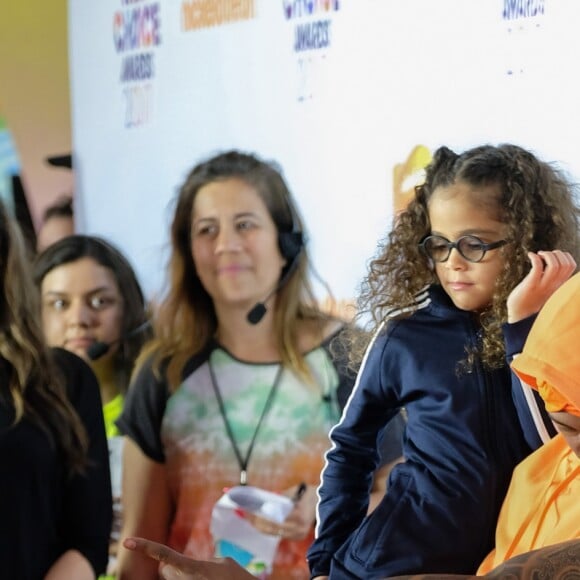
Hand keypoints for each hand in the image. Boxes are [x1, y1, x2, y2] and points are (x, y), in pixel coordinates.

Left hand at [122, 537, 254, 579]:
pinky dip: (187, 579)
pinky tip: (205, 579)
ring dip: (181, 578)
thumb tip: (188, 567)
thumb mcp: (223, 563)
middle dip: (171, 569)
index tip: (127, 541)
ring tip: (204, 579)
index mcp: (194, 569)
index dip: (145, 547)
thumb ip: (204, 561)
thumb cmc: (238, 579)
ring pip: (172, 579)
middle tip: (192, 570)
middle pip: (164, 571)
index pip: (164, 554)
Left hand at [247, 483, 317, 540]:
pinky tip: (260, 523)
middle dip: (258, 522)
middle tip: (247, 514)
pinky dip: (268, 528)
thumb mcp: (296, 491)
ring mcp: (299, 535)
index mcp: (300, 516)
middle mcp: (299, 529)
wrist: (324, 503)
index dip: (263, 516)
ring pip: (274, 533)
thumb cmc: (309, 494)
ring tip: (250, 518)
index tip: (252, 510)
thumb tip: (265, 499)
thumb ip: (281, 496)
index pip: (276, 519)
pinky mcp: (297, 537)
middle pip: (273, 528)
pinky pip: (279, 533)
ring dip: (261, 526)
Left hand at [506, 250, 575, 322]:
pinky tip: (530, 255)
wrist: (520, 317)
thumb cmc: (531, 301)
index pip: (571, 266)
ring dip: (547, 254)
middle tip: (545, 254)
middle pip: (565, 264)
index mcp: (559, 286)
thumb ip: (552, 279)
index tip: (553, 256)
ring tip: (538, 254)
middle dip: (557, 253)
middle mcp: (554, 286)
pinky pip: (537, 267)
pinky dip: (535, 257)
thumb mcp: (547, 290)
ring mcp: (543, 286)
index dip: (564, 256)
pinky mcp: (530, 286)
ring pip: (554, 265)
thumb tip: (551, 264)